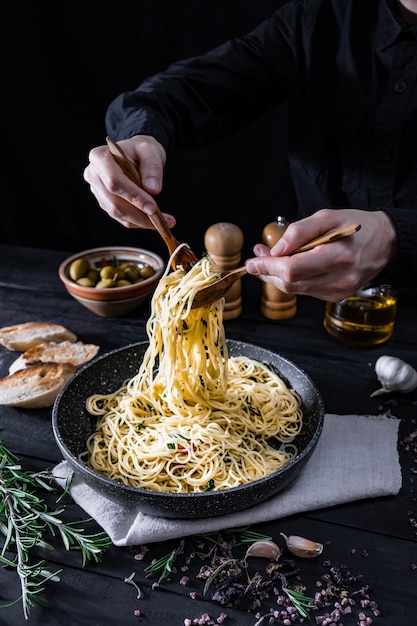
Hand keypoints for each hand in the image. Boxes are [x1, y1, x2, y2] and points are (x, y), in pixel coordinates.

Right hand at [83, 135, 175, 228]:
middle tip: (163, 221)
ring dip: (140, 221)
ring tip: (163, 223)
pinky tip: (153, 221)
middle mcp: (94, 175)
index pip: (114, 182)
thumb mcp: (150, 150)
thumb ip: (152, 167)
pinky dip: (138, 222)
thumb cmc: (140, 150)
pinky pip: (120, 217)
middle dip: (139, 214)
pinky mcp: (104, 202)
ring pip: (117, 213)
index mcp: (100, 157)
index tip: (153, 208)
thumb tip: (153, 189)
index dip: (133, 196)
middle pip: (114, 202)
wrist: (134, 155)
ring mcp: (97, 191)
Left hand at [245, 208, 397, 301]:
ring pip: (295, 290)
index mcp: (338, 257)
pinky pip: (305, 291)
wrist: (385, 243)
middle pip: (290, 283)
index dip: (267, 267)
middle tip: (258, 256)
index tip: (252, 260)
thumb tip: (276, 250)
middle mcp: (339, 279)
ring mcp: (338, 291)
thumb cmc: (357, 226)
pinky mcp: (336, 296)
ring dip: (277, 276)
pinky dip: (293, 280)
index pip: (292, 270)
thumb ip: (300, 231)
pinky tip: (291, 266)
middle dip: (268, 271)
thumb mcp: (328, 217)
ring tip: (271, 257)